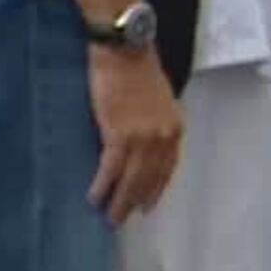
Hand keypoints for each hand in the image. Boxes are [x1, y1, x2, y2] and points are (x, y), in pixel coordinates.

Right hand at [86, 46, 183, 223]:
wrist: (124, 51)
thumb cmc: (138, 71)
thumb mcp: (159, 101)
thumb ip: (156, 125)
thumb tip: (144, 146)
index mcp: (175, 127)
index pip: (168, 167)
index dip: (157, 189)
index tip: (148, 206)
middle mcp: (163, 136)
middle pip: (149, 178)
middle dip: (136, 200)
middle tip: (123, 218)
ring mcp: (143, 137)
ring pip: (131, 179)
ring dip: (119, 200)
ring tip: (108, 216)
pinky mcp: (119, 135)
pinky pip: (111, 169)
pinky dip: (102, 185)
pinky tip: (94, 197)